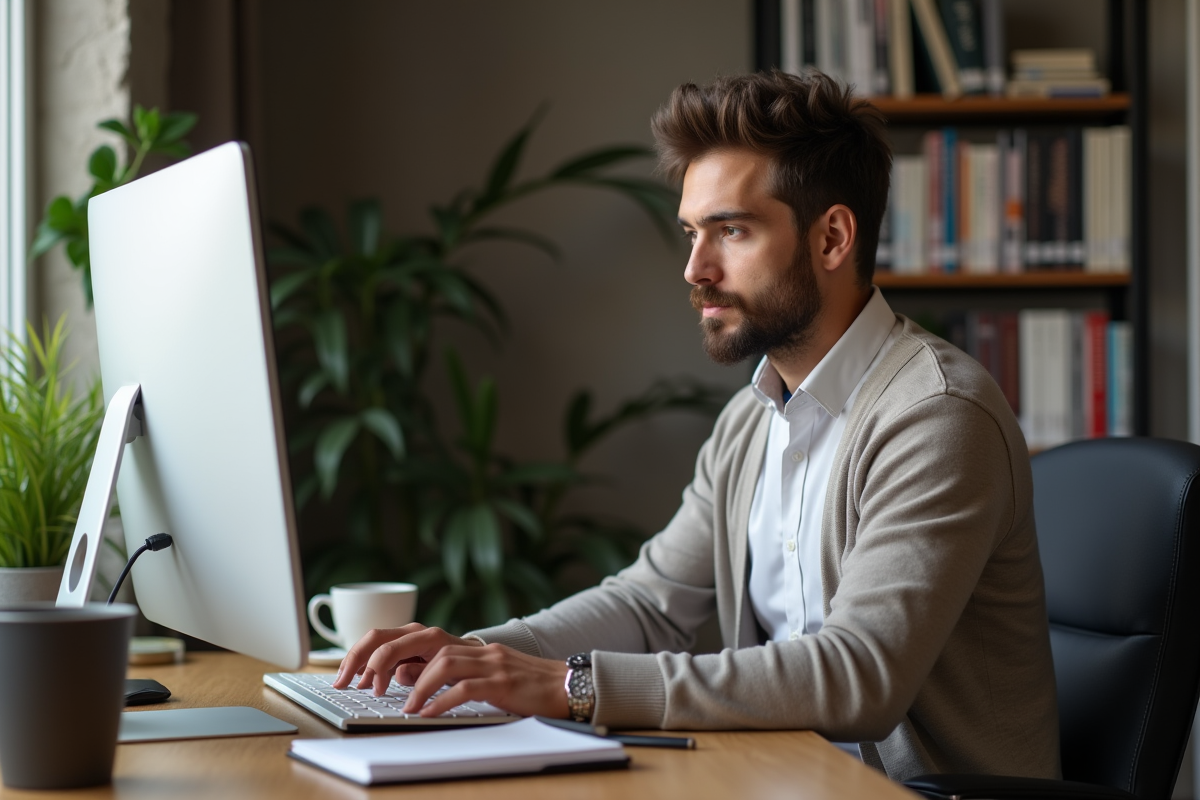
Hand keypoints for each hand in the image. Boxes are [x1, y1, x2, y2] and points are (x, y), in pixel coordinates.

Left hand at [331, 623, 570, 718]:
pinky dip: (441, 701)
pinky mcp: (503, 681)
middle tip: (362, 686)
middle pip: (416, 637)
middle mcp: (469, 645)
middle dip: (381, 659)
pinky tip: (427, 714)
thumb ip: (436, 669)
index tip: (349, 676)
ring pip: (441, 661)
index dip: (371, 651)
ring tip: (400, 707)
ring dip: (414, 685)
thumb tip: (397, 672)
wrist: (563, 684)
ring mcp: (487, 661)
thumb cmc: (516, 683)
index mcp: (457, 643)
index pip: (404, 634)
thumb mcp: (471, 673)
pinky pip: (466, 687)